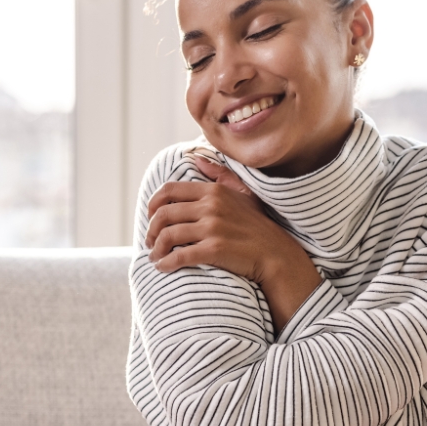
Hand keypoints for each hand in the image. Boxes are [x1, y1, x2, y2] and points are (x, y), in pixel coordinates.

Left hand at [146, 155, 321, 330]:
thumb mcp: (242, 193)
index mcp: (213, 191)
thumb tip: (196, 158)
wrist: (276, 254)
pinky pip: (180, 256)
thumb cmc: (258, 226)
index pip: (169, 191)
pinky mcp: (214, 249)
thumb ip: (219, 175)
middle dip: (150, 230)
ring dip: (155, 249)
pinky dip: (166, 263)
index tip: (150, 218)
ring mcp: (213, 227)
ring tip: (154, 256)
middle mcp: (211, 206)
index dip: (153, 205)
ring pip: (168, 235)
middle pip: (164, 215)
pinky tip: (163, 267)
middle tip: (150, 242)